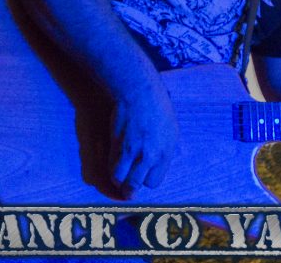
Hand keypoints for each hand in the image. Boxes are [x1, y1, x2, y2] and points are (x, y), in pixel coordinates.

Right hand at [108, 83, 178, 198]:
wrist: (140, 92)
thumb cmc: (156, 105)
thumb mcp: (169, 128)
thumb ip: (163, 148)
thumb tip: (155, 162)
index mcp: (167, 151)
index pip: (155, 181)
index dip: (145, 179)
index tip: (140, 176)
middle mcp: (153, 154)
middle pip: (138, 184)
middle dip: (131, 187)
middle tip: (127, 189)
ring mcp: (136, 152)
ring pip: (124, 182)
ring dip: (119, 183)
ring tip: (118, 180)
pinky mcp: (121, 146)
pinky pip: (114, 169)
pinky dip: (111, 171)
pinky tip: (112, 166)